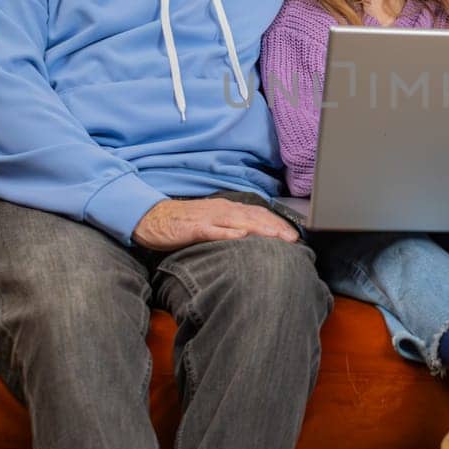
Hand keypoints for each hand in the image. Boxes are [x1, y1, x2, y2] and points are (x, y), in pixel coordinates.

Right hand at [133, 198, 299, 250]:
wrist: (154, 218)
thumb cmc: (185, 223)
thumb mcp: (213, 223)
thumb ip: (232, 228)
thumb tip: (254, 239)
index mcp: (228, 209)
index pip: (259, 214)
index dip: (278, 223)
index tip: (295, 235)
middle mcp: (222, 210)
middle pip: (254, 217)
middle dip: (276, 227)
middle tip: (294, 240)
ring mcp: (209, 218)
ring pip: (239, 221)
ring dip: (260, 229)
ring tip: (277, 237)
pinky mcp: (195, 228)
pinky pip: (213, 230)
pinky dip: (228, 233)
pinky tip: (242, 237)